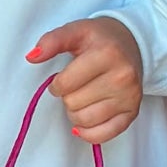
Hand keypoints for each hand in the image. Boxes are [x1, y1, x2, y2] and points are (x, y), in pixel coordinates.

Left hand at [27, 16, 142, 144]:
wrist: (134, 43)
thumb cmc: (101, 39)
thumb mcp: (76, 31)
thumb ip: (52, 41)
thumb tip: (32, 57)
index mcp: (106, 54)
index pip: (64, 84)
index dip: (56, 83)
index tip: (63, 78)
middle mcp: (122, 77)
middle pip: (73, 103)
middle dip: (67, 97)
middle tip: (76, 86)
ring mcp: (129, 97)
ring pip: (85, 120)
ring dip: (75, 113)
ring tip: (82, 98)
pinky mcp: (132, 113)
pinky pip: (104, 135)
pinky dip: (88, 133)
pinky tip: (84, 123)